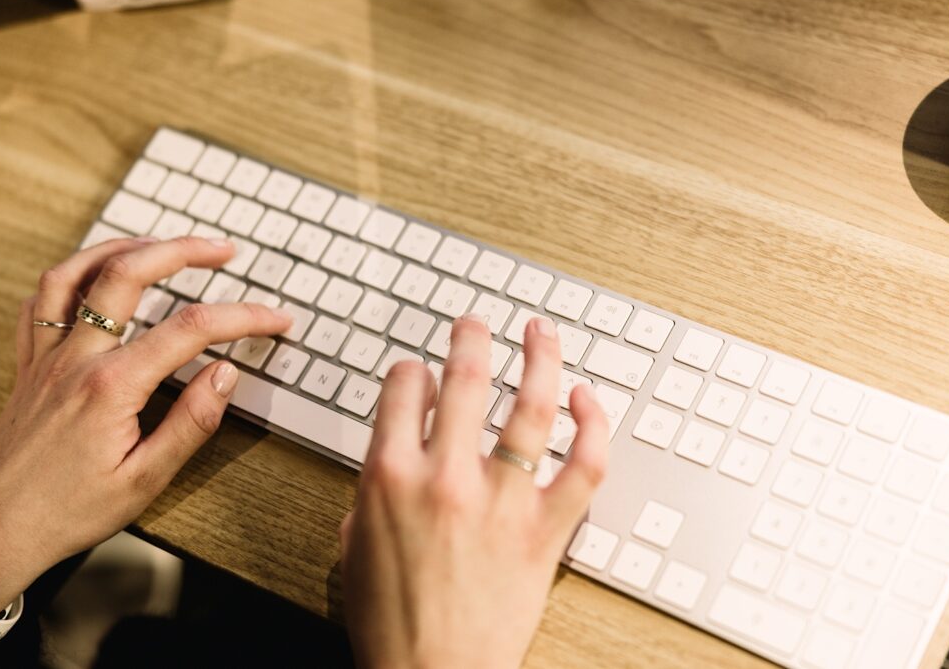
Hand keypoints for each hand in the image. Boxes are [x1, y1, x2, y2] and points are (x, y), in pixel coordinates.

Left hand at [0, 236, 290, 615]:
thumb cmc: (69, 511)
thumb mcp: (146, 479)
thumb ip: (192, 422)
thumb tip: (226, 373)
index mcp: (111, 387)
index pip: (190, 330)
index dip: (243, 317)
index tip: (274, 318)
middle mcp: (75, 359)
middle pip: (128, 274)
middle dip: (182, 251)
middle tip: (222, 250)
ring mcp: (46, 357)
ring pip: (75, 273)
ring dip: (122, 248)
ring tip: (159, 243)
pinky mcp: (29, 366)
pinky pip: (41, 301)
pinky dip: (70, 275)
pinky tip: (94, 275)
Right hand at [340, 314, 609, 668]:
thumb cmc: (391, 623)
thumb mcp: (354, 550)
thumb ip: (370, 496)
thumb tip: (389, 468)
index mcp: (390, 477)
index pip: (404, 389)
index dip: (414, 370)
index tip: (422, 372)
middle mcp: (447, 477)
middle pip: (466, 378)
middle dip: (471, 337)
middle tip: (476, 324)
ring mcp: (502, 500)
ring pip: (530, 406)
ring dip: (538, 357)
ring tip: (540, 332)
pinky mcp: (545, 530)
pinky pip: (584, 465)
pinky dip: (593, 426)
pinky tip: (588, 400)